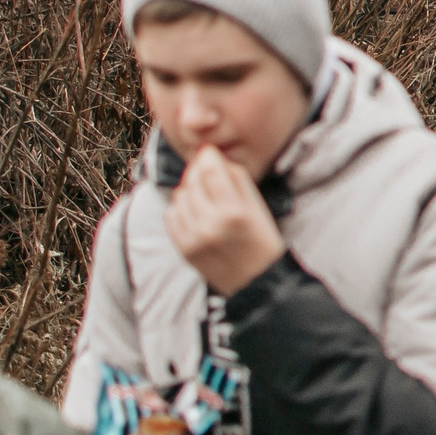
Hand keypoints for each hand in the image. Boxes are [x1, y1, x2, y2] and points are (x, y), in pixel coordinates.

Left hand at [163, 144, 285, 295]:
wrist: (255, 283)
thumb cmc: (263, 242)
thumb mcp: (259, 208)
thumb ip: (238, 180)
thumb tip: (215, 159)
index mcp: (234, 212)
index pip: (211, 171)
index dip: (207, 156)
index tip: (209, 151)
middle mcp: (210, 224)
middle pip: (192, 182)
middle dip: (198, 170)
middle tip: (206, 169)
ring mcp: (193, 238)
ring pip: (179, 197)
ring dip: (189, 189)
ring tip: (202, 192)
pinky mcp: (183, 249)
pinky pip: (171, 216)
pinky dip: (179, 207)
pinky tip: (193, 209)